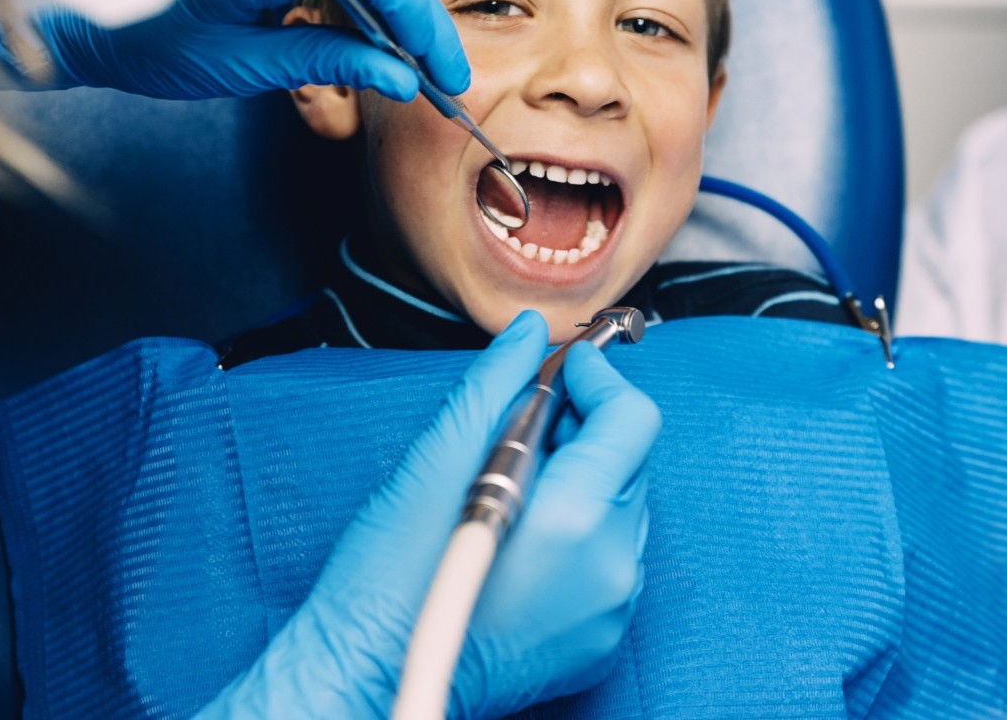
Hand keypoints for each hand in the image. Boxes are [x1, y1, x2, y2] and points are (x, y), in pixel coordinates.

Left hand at [34, 0, 469, 100]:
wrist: (77, 5)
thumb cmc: (142, 37)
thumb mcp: (239, 62)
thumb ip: (326, 61)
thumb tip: (399, 78)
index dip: (418, 19)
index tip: (444, 69)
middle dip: (413, 19)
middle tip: (440, 76)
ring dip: (390, 5)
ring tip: (409, 60)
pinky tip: (371, 27)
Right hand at [196, 310, 659, 718]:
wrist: (373, 674)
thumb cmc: (392, 572)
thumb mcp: (439, 457)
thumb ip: (499, 383)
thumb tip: (533, 332)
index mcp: (574, 517)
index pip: (632, 419)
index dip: (599, 379)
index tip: (564, 366)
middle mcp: (609, 566)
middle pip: (630, 458)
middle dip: (586, 424)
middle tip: (524, 421)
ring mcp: (611, 608)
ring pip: (621, 503)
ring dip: (582, 473)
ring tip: (516, 480)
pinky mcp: (600, 637)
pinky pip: (610, 553)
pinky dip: (580, 524)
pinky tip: (525, 528)